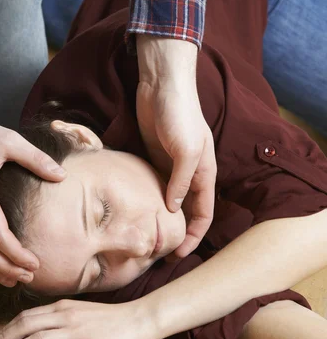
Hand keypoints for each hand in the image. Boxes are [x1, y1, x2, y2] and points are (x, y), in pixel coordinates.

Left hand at [0, 298, 153, 338]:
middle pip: (26, 325)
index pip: (27, 316)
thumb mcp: (81, 311)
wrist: (137, 320)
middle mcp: (64, 316)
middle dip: (4, 338)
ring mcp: (74, 331)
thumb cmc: (110, 318)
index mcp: (63, 306)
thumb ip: (61, 316)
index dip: (7, 328)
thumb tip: (41, 326)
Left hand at [136, 36, 216, 260]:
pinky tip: (136, 209)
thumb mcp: (185, 149)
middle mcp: (189, 172)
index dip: (194, 235)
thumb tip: (172, 209)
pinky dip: (148, 198)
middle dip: (177, 231)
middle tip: (158, 252)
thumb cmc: (179, 114)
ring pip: (169, 198)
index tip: (178, 254)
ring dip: (160, 217)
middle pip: (187, 209)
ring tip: (145, 235)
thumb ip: (182, 180)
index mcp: (204, 172)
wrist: (162, 84)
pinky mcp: (153, 156)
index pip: (204, 212)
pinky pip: (153, 183)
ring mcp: (171, 164)